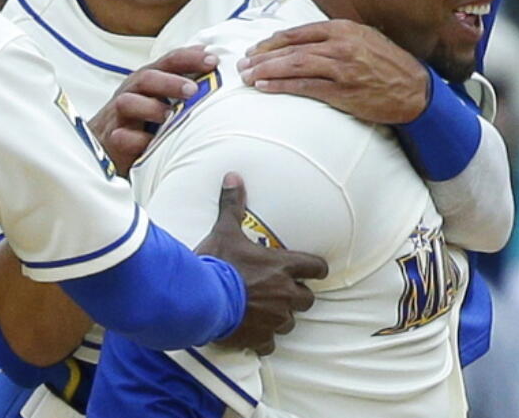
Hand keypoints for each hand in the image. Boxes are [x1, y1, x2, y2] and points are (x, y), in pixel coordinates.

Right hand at [88, 46, 217, 174]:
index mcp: (146, 81)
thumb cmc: (140, 120)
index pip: (168, 61)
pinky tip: (150, 143)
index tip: (213, 60)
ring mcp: (118, 115)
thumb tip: (214, 63)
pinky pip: (121, 137)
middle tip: (193, 89)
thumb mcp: (160, 98)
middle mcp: (131, 92)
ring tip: (169, 115)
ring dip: (150, 107)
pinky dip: (136, 139)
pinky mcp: (111, 139)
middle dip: (170, 81)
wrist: (105, 148)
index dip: (189, 57)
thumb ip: (182, 84)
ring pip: (127, 102)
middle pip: (146, 77)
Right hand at [196, 174, 325, 354]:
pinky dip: (263, 340)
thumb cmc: (216, 263)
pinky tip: (251, 333)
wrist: (202, 299)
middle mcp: (285, 293)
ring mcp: (275, 318)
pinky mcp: (261, 338)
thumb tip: (233, 175)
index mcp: (282, 266)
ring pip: (290, 322)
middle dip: (297, 296)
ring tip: (264, 312)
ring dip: (280, 317)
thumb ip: (232, 205)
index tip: (311, 270)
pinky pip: (270, 344)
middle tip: (281, 291)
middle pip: (307, 299)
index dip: (315, 269)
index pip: (316, 268)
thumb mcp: (224, 230)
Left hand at [237, 20, 427, 123]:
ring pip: (294, 66)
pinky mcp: (343, 91)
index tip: (255, 49)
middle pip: (291, 49)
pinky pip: (306, 87)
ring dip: (266, 71)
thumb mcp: (363, 38)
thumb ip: (335, 36)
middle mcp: (340, 45)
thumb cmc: (388, 64)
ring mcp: (341, 68)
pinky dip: (282, 87)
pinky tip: (265, 88)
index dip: (272, 41)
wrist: (416, 90)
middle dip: (262, 57)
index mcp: (343, 29)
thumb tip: (302, 41)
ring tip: (247, 77)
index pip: (297, 33)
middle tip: (242, 64)